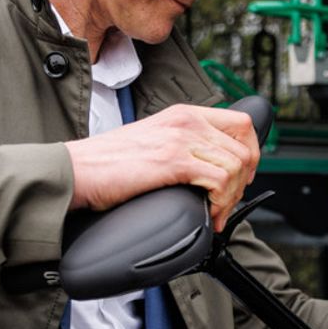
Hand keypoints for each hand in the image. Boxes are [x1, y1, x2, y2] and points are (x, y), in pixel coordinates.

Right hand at [65, 104, 259, 229]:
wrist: (76, 171)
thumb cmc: (108, 164)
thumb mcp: (155, 142)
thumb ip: (184, 146)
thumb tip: (212, 168)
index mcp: (184, 114)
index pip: (242, 124)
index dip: (251, 153)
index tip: (243, 177)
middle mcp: (186, 121)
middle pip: (245, 148)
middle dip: (244, 182)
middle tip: (227, 203)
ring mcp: (180, 139)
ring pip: (237, 166)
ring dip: (233, 196)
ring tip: (216, 212)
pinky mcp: (171, 161)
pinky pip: (219, 180)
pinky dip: (221, 203)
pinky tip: (209, 214)